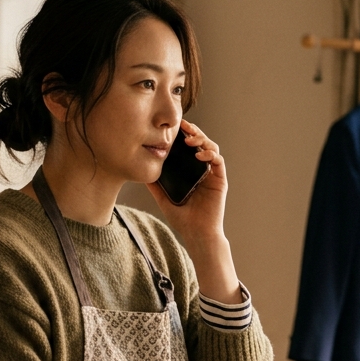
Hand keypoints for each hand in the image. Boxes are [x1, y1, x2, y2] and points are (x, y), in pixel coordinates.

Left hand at [145, 120, 242, 302]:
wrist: (197, 235)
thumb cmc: (183, 219)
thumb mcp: (163, 198)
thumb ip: (155, 185)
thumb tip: (139, 172)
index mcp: (190, 171)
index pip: (189, 147)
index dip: (183, 135)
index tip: (173, 127)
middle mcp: (203, 170)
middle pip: (201, 143)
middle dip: (193, 132)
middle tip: (182, 125)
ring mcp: (212, 174)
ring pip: (211, 148)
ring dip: (202, 140)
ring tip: (189, 140)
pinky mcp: (220, 180)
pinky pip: (218, 161)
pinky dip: (210, 154)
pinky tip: (199, 155)